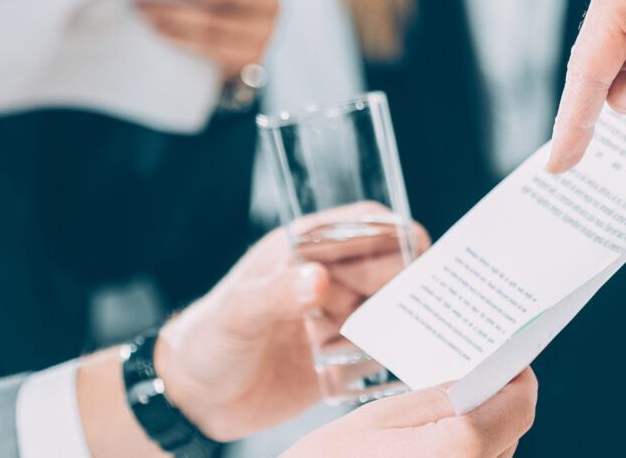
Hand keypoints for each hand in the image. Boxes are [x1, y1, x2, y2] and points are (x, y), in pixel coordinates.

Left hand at [137, 0, 278, 81]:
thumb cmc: (231, 3)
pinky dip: (179, 36)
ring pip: (212, 22)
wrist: (245, 50)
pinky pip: (208, 47)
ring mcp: (263, 34)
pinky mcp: (248, 58)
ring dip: (172, 12)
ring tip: (143, 6)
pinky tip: (157, 27)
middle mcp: (272, 3)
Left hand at [151, 205, 424, 440]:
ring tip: (427, 335)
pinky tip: (407, 365)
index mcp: (301, 252)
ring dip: (407, 320)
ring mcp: (333, 319)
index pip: (360, 226)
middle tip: (431, 303)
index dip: (393, 232)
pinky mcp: (338, 360)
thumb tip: (317, 278)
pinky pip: (379, 353)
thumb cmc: (205, 341)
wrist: (193, 399)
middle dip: (409, 282)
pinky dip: (394, 357)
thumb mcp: (236, 314)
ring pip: (387, 310)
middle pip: (385, 269)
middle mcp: (323, 280)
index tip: (421, 250)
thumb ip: (275, 295)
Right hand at [279, 374, 537, 457]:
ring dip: (479, 436)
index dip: (515, 376)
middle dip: (492, 404)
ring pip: (496, 456)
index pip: (519, 405)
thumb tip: (486, 379)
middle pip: (511, 431)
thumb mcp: (379, 418)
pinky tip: (429, 452)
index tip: (506, 360)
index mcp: (458, 451)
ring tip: (435, 426)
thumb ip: (441, 397)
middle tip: (463, 385)